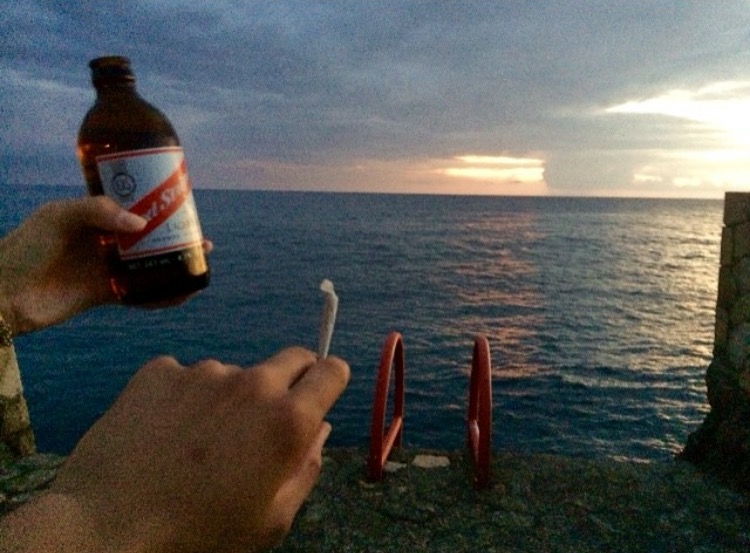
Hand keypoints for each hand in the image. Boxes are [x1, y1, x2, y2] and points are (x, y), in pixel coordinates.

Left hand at [0, 196, 211, 335]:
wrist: (2, 295)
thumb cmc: (23, 249)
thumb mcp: (57, 217)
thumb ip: (98, 212)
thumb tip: (141, 224)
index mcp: (91, 216)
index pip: (130, 205)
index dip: (156, 203)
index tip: (180, 200)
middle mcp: (102, 241)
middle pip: (147, 234)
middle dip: (174, 233)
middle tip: (199, 232)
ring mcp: (104, 268)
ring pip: (149, 263)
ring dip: (174, 262)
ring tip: (199, 259)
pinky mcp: (104, 294)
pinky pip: (140, 293)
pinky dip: (162, 294)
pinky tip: (181, 293)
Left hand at [1, 347, 349, 551]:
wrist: (108, 525)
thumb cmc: (200, 534)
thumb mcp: (271, 521)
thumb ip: (306, 469)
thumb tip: (318, 429)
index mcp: (287, 420)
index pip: (331, 370)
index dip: (330, 381)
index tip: (318, 396)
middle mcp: (251, 383)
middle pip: (291, 358)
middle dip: (291, 381)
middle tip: (261, 422)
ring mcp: (203, 372)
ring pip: (233, 375)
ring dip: (228, 398)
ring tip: (194, 443)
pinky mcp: (159, 370)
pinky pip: (185, 377)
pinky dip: (182, 398)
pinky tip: (161, 433)